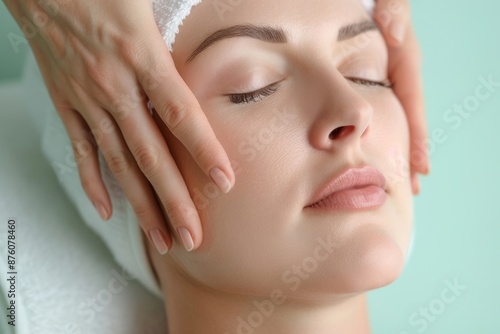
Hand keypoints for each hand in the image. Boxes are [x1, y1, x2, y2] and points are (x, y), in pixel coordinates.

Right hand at [3, 0, 234, 252]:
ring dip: (141, 204)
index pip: (180, 113)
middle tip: (194, 238)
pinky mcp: (65, 101)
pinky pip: (81, 149)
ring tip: (161, 238)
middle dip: (174, 200)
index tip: (225, 182)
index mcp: (140, 55)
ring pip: (118, 162)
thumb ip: (178, 42)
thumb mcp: (148, 5)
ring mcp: (86, 98)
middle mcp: (113, 84)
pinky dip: (93, 182)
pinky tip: (108, 211)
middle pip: (150, 153)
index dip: (204, 149)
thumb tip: (211, 64)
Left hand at [374, 0, 429, 193]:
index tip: (421, 168)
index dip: (417, 138)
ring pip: (393, 120)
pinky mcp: (373, 82)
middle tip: (413, 188)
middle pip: (407, 121)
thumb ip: (395, 13)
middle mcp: (399, 75)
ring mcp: (387, 81)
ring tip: (397, 180)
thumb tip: (395, 35)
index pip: (413, 106)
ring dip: (396, 150)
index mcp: (404, 62)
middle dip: (411, 154)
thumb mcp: (390, 3)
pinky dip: (379, 134)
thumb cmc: (379, 2)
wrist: (366, 1)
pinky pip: (378, 112)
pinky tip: (372, 153)